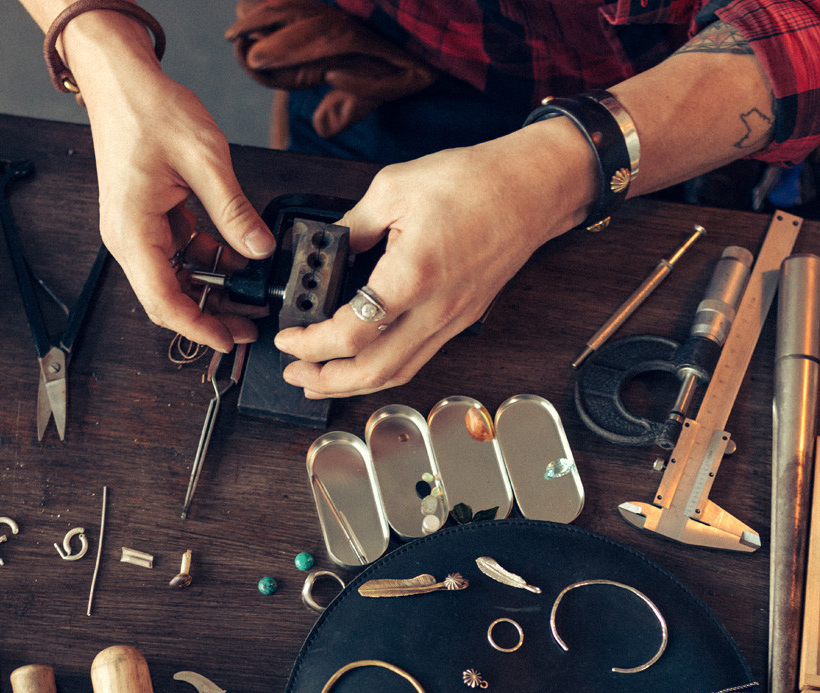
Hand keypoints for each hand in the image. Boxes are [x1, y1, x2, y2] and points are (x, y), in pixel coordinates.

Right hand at [77, 63, 274, 351]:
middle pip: (166, 297)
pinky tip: (237, 259)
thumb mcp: (204, 158)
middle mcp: (127, 237)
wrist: (120, 80)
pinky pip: (176, 253)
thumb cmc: (148, 109)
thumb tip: (259, 248)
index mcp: (132, 230)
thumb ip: (234, 209)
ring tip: (251, 295)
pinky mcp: (146, 218)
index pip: (163, 300)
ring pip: (173, 278)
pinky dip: (206, 262)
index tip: (227, 341)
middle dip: (209, 314)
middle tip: (251, 324)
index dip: (197, 327)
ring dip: (210, 288)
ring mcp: (134, 229)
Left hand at [273, 121, 593, 396]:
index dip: (310, 342)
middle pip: (374, 371)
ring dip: (355, 384)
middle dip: (326, 380)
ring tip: (320, 378)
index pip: (350, 332)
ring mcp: (453, 319)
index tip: (287, 336)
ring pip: (399, 373)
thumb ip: (353, 225)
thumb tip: (329, 247)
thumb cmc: (475, 181)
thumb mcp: (394, 187)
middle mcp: (435, 308)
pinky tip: (365, 361)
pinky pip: (418, 358)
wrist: (532, 188)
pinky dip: (385, 369)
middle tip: (294, 372)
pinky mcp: (462, 318)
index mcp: (412, 274)